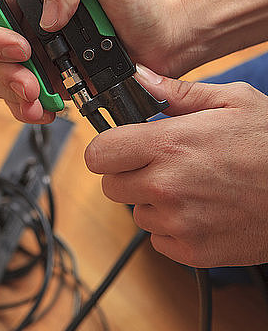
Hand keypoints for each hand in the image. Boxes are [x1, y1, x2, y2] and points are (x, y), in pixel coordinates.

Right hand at [0, 0, 187, 122]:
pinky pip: (21, 99)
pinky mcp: (51, 80)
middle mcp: (29, 23)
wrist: (164, 38)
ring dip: (11, 94)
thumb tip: (46, 15)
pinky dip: (27, 109)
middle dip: (1, 71)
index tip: (19, 48)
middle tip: (30, 83)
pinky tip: (45, 109)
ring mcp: (38, 55)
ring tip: (39, 101)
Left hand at [85, 64, 267, 267]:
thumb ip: (177, 93)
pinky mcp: (192, 252)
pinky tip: (199, 209)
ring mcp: (178, 223)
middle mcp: (166, 186)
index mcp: (169, 145)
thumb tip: (140, 78)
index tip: (120, 146)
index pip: (99, 154)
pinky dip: (171, 227)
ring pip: (136, 213)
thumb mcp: (232, 101)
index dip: (107, 149)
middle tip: (158, 163)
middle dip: (128, 173)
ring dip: (152, 201)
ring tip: (189, 185)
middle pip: (111, 186)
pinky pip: (159, 239)